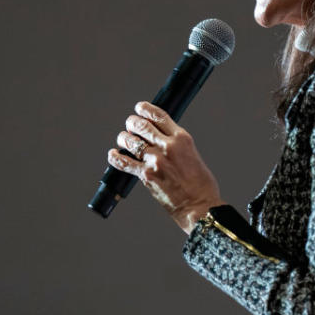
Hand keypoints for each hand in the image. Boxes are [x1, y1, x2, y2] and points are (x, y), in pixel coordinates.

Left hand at [109, 101, 224, 233]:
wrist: (199, 206)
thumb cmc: (200, 184)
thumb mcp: (192, 154)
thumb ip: (176, 144)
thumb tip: (158, 138)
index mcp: (182, 138)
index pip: (159, 115)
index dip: (145, 109)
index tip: (139, 108)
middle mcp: (167, 146)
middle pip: (141, 125)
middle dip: (132, 122)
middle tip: (130, 125)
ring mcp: (155, 160)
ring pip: (130, 140)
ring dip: (123, 138)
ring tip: (123, 140)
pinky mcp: (146, 175)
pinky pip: (123, 163)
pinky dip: (115, 157)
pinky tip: (113, 154)